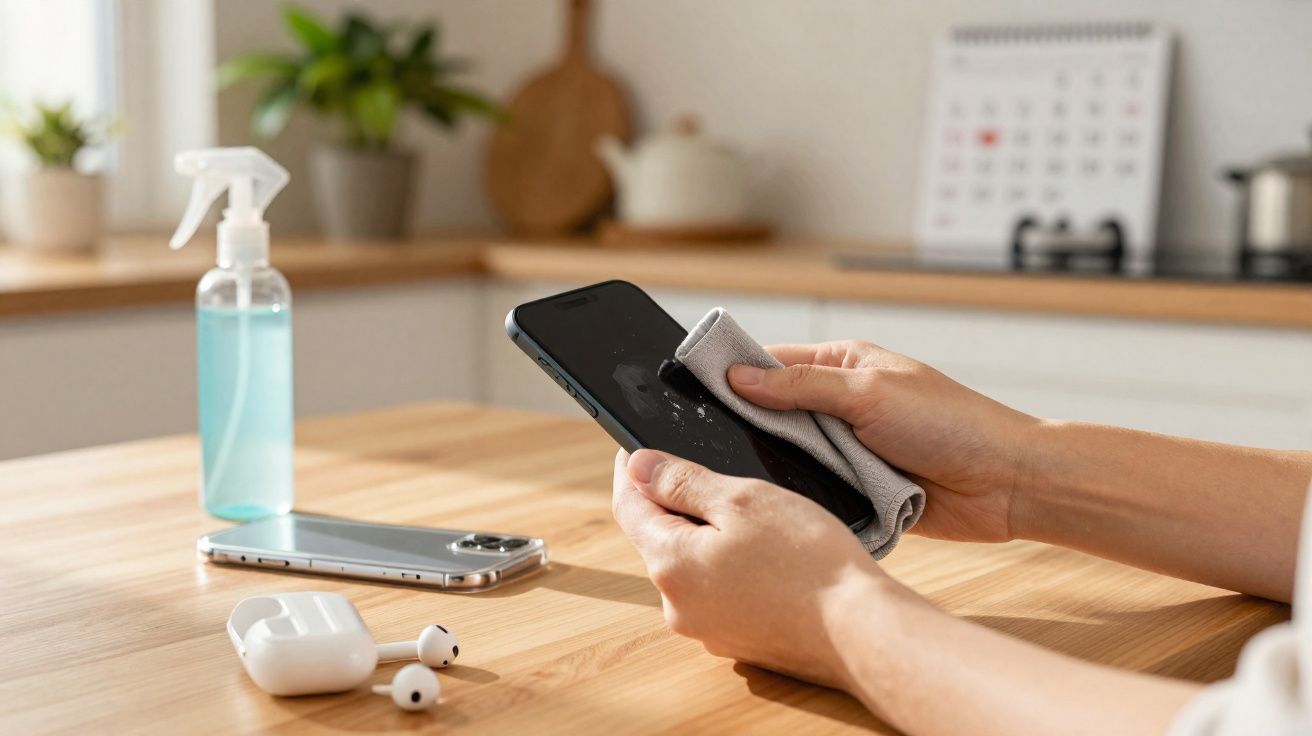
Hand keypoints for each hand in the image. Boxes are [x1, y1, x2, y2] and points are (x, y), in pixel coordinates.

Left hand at [611, 448, 896, 687]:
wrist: (861, 631)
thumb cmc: (809, 562)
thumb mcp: (743, 500)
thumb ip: (683, 481)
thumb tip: (637, 467)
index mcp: (670, 565)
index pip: (628, 507)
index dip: (629, 472)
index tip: (632, 449)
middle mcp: (677, 605)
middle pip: (657, 538)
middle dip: (670, 502)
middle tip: (699, 470)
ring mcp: (707, 629)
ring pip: (689, 565)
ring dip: (702, 535)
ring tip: (745, 512)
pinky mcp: (737, 641)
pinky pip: (717, 592)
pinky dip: (728, 567)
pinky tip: (764, 554)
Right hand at [727, 341, 1038, 542]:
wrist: (1006, 484)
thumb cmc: (951, 424)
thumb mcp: (868, 394)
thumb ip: (800, 387)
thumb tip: (738, 376)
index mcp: (844, 366)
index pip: (772, 362)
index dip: (734, 372)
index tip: (693, 386)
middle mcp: (842, 405)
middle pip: (774, 412)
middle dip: (752, 426)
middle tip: (710, 440)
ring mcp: (849, 449)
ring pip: (792, 456)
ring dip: (782, 465)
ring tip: (747, 474)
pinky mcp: (858, 490)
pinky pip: (815, 491)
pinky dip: (805, 496)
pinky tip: (784, 504)